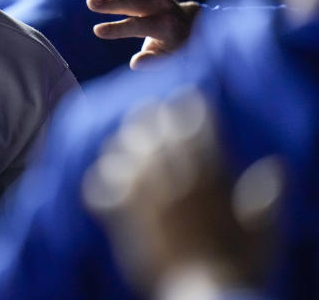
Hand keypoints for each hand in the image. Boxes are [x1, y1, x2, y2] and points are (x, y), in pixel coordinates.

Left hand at [83, 91, 282, 295]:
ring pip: (128, 154)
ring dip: (123, 144)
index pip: (198, 128)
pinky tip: (101, 180)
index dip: (191, 108)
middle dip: (151, 117)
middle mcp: (176, 180)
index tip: (185, 97)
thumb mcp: (262, 228)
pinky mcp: (126, 217)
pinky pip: (103, 189)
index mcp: (211, 178)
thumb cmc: (241, 265)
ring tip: (120, 140)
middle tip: (145, 109)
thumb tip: (276, 167)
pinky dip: (99, 181)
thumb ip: (266, 197)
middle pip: (158, 134)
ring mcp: (148, 196)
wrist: (208, 292)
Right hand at [87, 0, 200, 69]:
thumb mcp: (167, 59)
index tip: (97, 31)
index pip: (137, 26)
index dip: (117, 29)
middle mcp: (162, 7)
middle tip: (90, 3)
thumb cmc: (173, 47)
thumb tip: (135, 64)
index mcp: (165, 26)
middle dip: (111, 3)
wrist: (190, 26)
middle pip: (133, 4)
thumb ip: (151, 61)